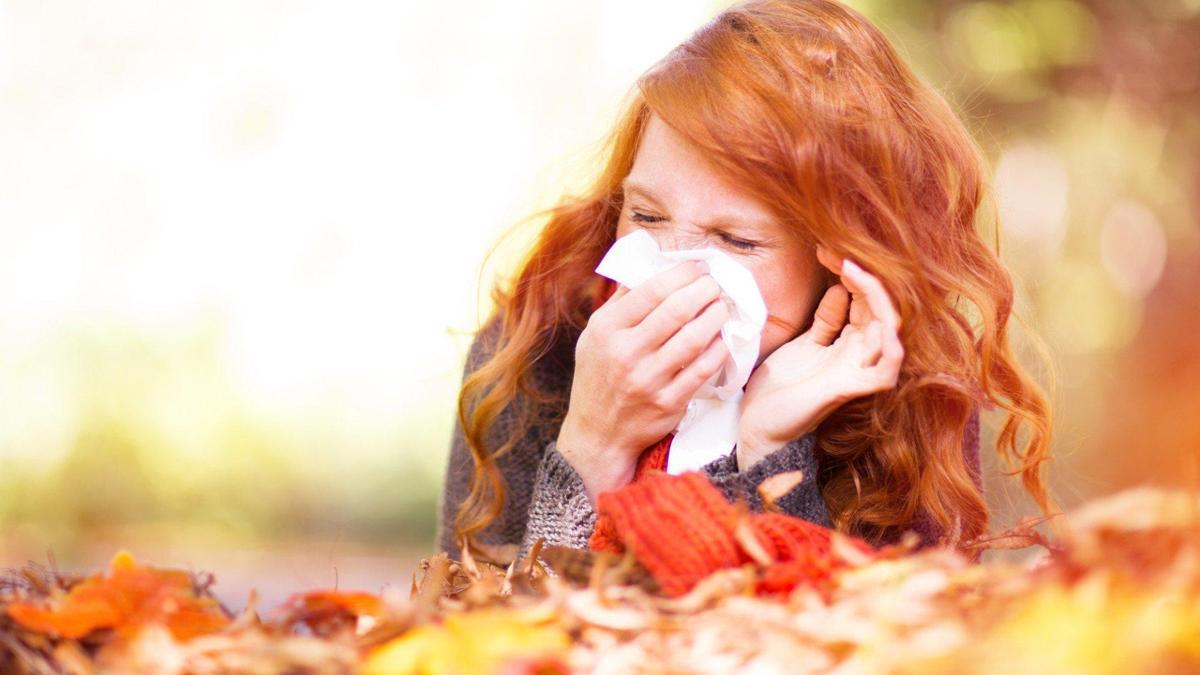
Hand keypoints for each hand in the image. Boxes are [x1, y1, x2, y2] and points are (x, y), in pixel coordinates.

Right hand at [558, 260, 730, 502]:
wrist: (597, 433)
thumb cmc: (599, 376)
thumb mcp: (595, 335)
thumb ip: (620, 302)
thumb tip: (651, 265)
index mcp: (607, 330)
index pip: (651, 290)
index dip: (681, 273)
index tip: (697, 267)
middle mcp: (626, 353)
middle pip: (676, 311)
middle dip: (704, 290)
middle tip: (715, 284)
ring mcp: (648, 380)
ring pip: (694, 339)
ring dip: (716, 317)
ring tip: (723, 306)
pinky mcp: (668, 403)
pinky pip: (702, 370)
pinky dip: (718, 350)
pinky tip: (722, 339)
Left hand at [736, 247, 904, 470]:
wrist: (758, 425)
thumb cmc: (780, 388)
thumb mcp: (804, 343)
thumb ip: (826, 320)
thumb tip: (840, 289)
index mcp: (849, 343)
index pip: (864, 299)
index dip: (852, 272)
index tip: (826, 251)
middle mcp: (860, 355)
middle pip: (881, 307)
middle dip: (863, 275)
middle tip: (836, 253)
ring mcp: (858, 372)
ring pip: (890, 331)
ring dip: (877, 297)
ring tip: (854, 271)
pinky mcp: (850, 389)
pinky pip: (886, 370)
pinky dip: (889, 347)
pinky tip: (878, 322)